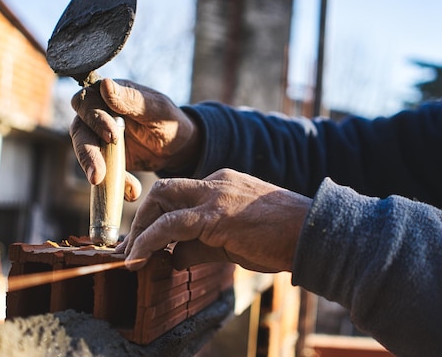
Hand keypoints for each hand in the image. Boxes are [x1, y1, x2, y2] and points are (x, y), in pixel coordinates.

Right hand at [70, 78, 199, 199]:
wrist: (178, 146)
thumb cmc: (168, 118)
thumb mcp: (155, 108)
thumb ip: (131, 99)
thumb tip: (104, 84)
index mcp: (105, 95)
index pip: (86, 103)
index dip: (95, 120)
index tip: (112, 136)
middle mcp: (95, 115)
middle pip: (79, 132)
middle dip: (87, 153)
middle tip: (97, 174)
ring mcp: (96, 139)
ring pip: (85, 153)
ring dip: (95, 170)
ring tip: (104, 184)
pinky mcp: (103, 159)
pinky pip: (101, 172)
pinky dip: (114, 184)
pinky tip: (132, 191)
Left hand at [118, 168, 311, 271]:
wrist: (314, 234)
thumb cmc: (280, 239)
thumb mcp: (233, 242)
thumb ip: (201, 247)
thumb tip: (172, 260)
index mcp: (221, 183)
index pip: (177, 194)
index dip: (155, 218)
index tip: (140, 241)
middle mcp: (214, 181)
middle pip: (163, 191)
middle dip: (140, 219)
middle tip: (127, 248)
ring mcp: (215, 194)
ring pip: (161, 200)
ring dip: (140, 230)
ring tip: (129, 256)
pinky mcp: (216, 214)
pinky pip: (171, 225)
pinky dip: (149, 241)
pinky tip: (137, 260)